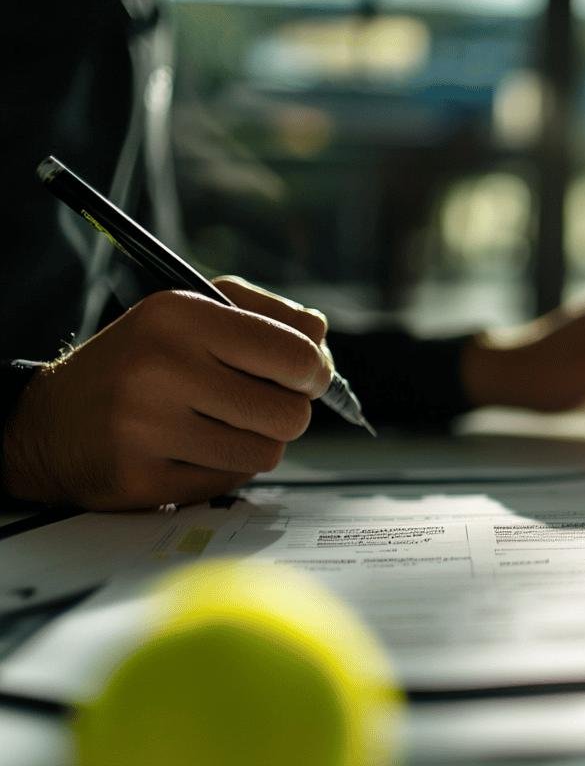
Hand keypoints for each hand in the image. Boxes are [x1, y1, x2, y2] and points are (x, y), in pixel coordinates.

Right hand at [1, 277, 330, 509]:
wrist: (51, 422)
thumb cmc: (140, 362)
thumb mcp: (194, 313)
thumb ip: (267, 316)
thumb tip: (320, 336)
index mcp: (180, 315)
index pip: (293, 354)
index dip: (315, 371)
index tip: (306, 376)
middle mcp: (160, 367)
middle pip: (290, 414)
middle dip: (288, 413)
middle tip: (261, 404)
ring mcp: (146, 428)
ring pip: (266, 453)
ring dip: (256, 443)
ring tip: (220, 425)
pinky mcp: (140, 479)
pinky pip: (230, 483)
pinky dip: (224, 469)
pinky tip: (190, 450)